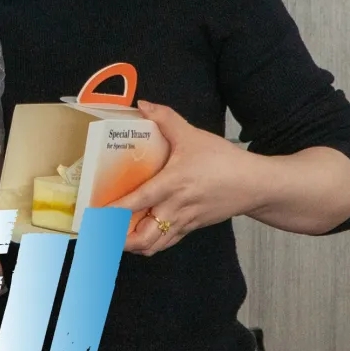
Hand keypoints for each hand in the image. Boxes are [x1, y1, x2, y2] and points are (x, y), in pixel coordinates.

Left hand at [109, 100, 259, 254]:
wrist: (256, 184)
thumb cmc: (224, 161)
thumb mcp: (193, 135)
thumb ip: (166, 118)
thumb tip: (143, 104)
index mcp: (172, 184)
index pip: (138, 201)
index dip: (113, 211)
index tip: (93, 215)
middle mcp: (175, 207)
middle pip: (142, 236)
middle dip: (117, 240)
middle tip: (97, 233)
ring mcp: (183, 221)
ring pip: (153, 245)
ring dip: (130, 246)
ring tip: (110, 239)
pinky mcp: (191, 227)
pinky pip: (165, 243)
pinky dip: (148, 245)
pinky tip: (135, 238)